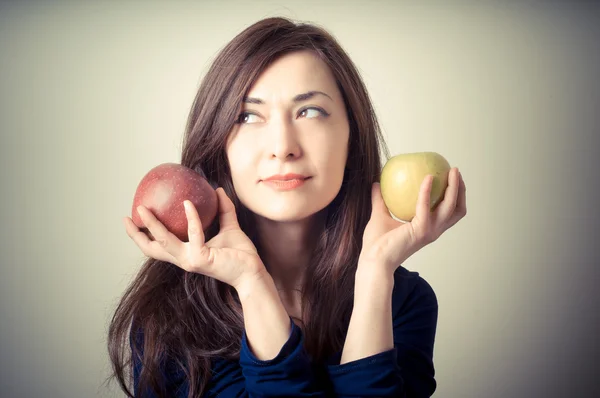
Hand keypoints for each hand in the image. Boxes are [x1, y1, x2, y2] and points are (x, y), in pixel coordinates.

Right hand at [123, 187, 265, 289]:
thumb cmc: (240, 254)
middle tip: (127, 216)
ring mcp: (190, 260)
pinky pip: (193, 234)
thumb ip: (222, 210)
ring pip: (163, 242)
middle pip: (151, 249)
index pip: (157, 247)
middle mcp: (183, 259)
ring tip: (143, 208)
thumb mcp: (229, 227)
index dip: (141, 236)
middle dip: (135, 234)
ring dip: (152, 224)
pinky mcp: (201, 259)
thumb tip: (217, 190)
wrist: (253, 271)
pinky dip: (191, 218)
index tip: (130, 221)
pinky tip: (188, 203)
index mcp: (185, 253)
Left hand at [358, 168, 466, 273]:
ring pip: (451, 207)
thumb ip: (379, 199)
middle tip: (455, 171)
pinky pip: (426, 206)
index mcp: (427, 228)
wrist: (373, 260)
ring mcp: (429, 231)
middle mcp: (433, 231)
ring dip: (454, 188)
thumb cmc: (376, 244)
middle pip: (457, 210)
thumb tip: (376, 183)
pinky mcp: (420, 231)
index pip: (449, 212)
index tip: (451, 178)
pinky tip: (427, 177)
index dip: (455, 195)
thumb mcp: (379, 215)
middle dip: (461, 190)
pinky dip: (428, 191)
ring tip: (451, 171)